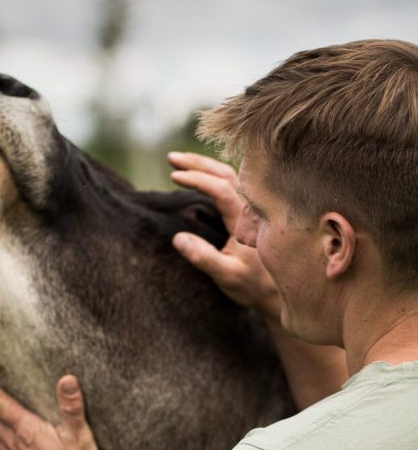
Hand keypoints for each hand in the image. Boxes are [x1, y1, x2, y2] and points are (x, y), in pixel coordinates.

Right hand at [168, 152, 279, 319]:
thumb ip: (204, 258)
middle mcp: (251, 208)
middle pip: (225, 174)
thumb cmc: (253, 284)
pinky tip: (197, 177)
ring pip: (229, 176)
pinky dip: (212, 175)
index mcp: (246, 219)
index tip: (173, 176)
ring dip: (204, 166)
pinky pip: (231, 185)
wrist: (277, 290)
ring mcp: (251, 208)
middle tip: (171, 159)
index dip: (197, 180)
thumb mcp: (227, 275)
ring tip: (180, 162)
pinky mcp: (248, 212)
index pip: (220, 188)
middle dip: (197, 164)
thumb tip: (178, 238)